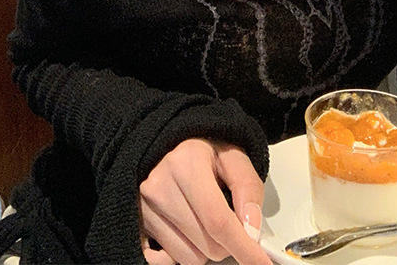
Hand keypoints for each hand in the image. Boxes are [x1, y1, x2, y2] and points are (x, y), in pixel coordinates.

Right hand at [139, 139, 271, 264]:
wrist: (169, 143)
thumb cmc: (201, 149)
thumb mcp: (234, 156)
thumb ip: (248, 189)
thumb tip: (252, 229)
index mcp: (186, 165)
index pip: (218, 221)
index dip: (244, 247)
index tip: (261, 263)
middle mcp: (159, 186)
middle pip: (208, 245)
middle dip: (226, 240)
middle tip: (224, 213)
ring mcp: (143, 208)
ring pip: (189, 257)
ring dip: (204, 245)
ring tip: (200, 213)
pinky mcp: (136, 223)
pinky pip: (165, 262)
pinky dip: (182, 251)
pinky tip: (185, 229)